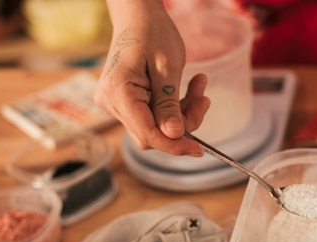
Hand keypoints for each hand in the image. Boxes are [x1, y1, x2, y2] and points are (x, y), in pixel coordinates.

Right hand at [94, 1, 209, 155]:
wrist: (138, 16)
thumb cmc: (152, 32)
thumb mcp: (168, 67)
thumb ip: (169, 104)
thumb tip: (174, 136)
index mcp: (119, 92)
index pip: (148, 135)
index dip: (175, 145)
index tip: (199, 150)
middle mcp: (111, 102)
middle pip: (152, 134)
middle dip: (183, 123)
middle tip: (204, 99)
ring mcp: (116, 104)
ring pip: (155, 127)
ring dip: (182, 113)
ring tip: (199, 85)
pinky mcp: (125, 103)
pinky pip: (153, 116)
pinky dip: (174, 108)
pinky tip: (189, 88)